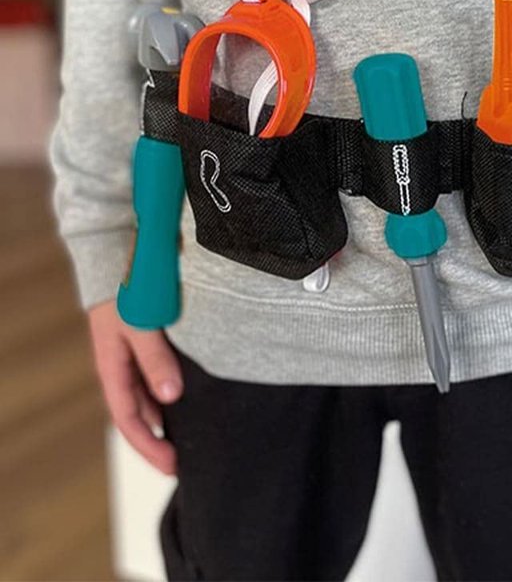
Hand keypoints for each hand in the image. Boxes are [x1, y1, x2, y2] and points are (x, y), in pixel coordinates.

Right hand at [87, 299, 182, 474]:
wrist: (119, 255)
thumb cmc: (128, 289)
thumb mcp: (140, 326)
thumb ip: (155, 359)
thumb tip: (171, 398)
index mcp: (113, 369)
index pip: (129, 421)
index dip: (149, 446)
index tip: (171, 465)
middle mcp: (122, 367)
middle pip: (139, 415)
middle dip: (158, 441)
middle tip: (184, 460)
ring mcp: (134, 355)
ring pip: (149, 398)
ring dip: (166, 419)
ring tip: (190, 437)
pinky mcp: (149, 342)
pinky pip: (157, 376)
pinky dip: (170, 394)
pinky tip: (188, 399)